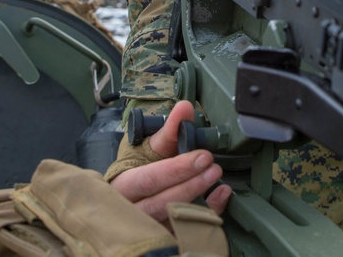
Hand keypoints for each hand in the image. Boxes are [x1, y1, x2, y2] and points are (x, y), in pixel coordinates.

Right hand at [109, 100, 231, 221]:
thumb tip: (185, 107)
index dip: (176, 170)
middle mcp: (130, 210)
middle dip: (190, 186)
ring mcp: (145, 227)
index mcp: (123, 184)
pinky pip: (186, 230)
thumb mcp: (149, 145)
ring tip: (218, 181)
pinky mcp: (163, 236)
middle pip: (160, 204)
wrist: (130, 192)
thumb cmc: (139, 166)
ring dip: (200, 201)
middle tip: (214, 168)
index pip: (148, 180)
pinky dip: (207, 214)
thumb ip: (169, 128)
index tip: (202, 157)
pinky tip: (220, 197)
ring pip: (172, 222)